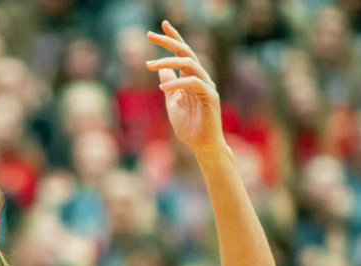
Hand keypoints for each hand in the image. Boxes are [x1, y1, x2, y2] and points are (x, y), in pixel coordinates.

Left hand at [146, 22, 223, 153]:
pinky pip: (193, 83)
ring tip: (149, 65)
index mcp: (191, 77)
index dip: (173, 38)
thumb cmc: (189, 125)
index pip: (182, 52)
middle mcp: (201, 77)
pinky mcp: (211, 96)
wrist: (201, 145)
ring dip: (168, 61)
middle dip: (168, 41)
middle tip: (150, 36)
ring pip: (190, 64)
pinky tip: (163, 88)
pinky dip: (178, 83)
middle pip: (186, 52)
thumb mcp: (172, 102)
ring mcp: (207, 86)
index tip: (160, 26)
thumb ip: (168, 84)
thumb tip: (160, 68)